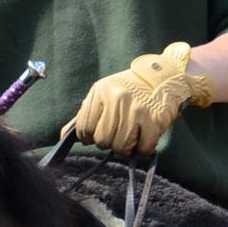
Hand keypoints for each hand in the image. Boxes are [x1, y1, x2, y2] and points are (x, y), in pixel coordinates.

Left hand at [68, 42, 216, 155]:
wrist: (164, 77)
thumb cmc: (129, 89)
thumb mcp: (103, 94)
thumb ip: (84, 114)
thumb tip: (63, 137)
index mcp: (100, 90)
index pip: (84, 128)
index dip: (88, 137)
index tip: (96, 135)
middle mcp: (117, 98)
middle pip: (102, 140)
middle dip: (108, 142)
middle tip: (118, 133)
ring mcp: (136, 109)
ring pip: (121, 147)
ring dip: (125, 148)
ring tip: (131, 136)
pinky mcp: (154, 120)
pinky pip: (142, 149)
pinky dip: (142, 150)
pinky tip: (144, 139)